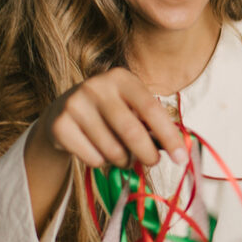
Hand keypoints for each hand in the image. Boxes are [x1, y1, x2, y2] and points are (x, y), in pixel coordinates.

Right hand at [31, 67, 186, 171]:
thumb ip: (152, 123)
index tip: (182, 158)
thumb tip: (178, 149)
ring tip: (120, 154)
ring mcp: (75, 104)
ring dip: (123, 160)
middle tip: (152, 162)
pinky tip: (97, 151)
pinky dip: (101, 163)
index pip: (151, 109)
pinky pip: (92, 158)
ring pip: (112, 150)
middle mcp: (96, 87)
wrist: (62, 112)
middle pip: (132, 132)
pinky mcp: (60, 125)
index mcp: (121, 78)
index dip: (169, 136)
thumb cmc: (109, 111)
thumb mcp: (130, 107)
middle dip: (147, 154)